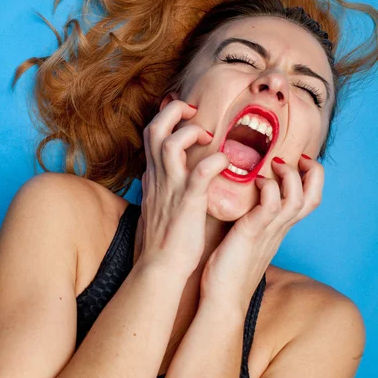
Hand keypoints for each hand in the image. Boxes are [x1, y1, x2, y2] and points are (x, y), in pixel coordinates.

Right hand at [137, 99, 229, 279]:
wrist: (160, 267)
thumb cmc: (163, 237)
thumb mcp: (155, 202)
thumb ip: (156, 184)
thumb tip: (154, 173)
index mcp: (153, 175)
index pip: (152, 132)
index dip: (168, 116)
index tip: (187, 116)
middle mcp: (158, 177)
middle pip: (154, 128)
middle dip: (174, 111)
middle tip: (196, 114)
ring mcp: (171, 189)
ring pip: (169, 145)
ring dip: (190, 133)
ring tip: (208, 137)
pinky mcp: (187, 203)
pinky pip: (199, 174)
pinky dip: (214, 161)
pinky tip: (225, 162)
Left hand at [199, 155, 323, 315]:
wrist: (222, 300)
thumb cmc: (229, 269)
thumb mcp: (247, 239)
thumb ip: (253, 221)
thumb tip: (245, 203)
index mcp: (279, 229)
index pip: (309, 200)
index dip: (310, 178)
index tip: (296, 162)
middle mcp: (280, 229)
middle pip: (313, 197)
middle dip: (311, 172)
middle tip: (295, 158)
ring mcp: (269, 232)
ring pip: (297, 198)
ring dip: (289, 176)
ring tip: (274, 164)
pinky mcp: (252, 234)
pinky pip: (271, 205)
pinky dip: (269, 189)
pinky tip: (256, 182)